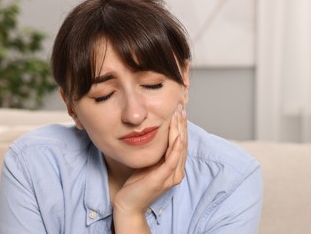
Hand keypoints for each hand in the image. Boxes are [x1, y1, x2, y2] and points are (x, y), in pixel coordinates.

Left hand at [112, 104, 187, 231]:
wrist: (128, 203)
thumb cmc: (136, 183)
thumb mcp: (149, 162)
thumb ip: (157, 152)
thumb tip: (156, 133)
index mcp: (174, 167)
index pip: (181, 142)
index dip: (181, 125)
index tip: (179, 109)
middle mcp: (176, 171)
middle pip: (183, 143)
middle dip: (182, 123)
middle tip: (181, 106)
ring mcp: (171, 176)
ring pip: (179, 148)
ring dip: (180, 130)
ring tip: (178, 114)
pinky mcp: (162, 179)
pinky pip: (172, 160)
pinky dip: (176, 146)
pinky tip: (178, 135)